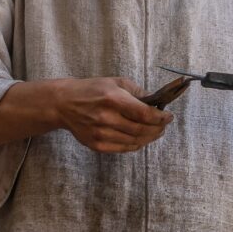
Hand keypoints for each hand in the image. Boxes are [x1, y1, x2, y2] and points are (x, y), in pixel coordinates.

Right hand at [53, 77, 172, 152]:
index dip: (161, 117)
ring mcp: (101, 134)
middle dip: (158, 128)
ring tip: (155, 132)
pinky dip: (136, 145)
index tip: (169, 116)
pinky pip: (124, 149)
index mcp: (113, 99)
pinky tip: (141, 138)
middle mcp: (107, 118)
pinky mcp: (97, 145)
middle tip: (164, 125)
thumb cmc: (91, 90)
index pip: (144, 114)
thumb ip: (137, 92)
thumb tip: (156, 102)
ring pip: (135, 142)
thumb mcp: (115, 82)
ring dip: (150, 138)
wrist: (64, 104)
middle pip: (142, 130)